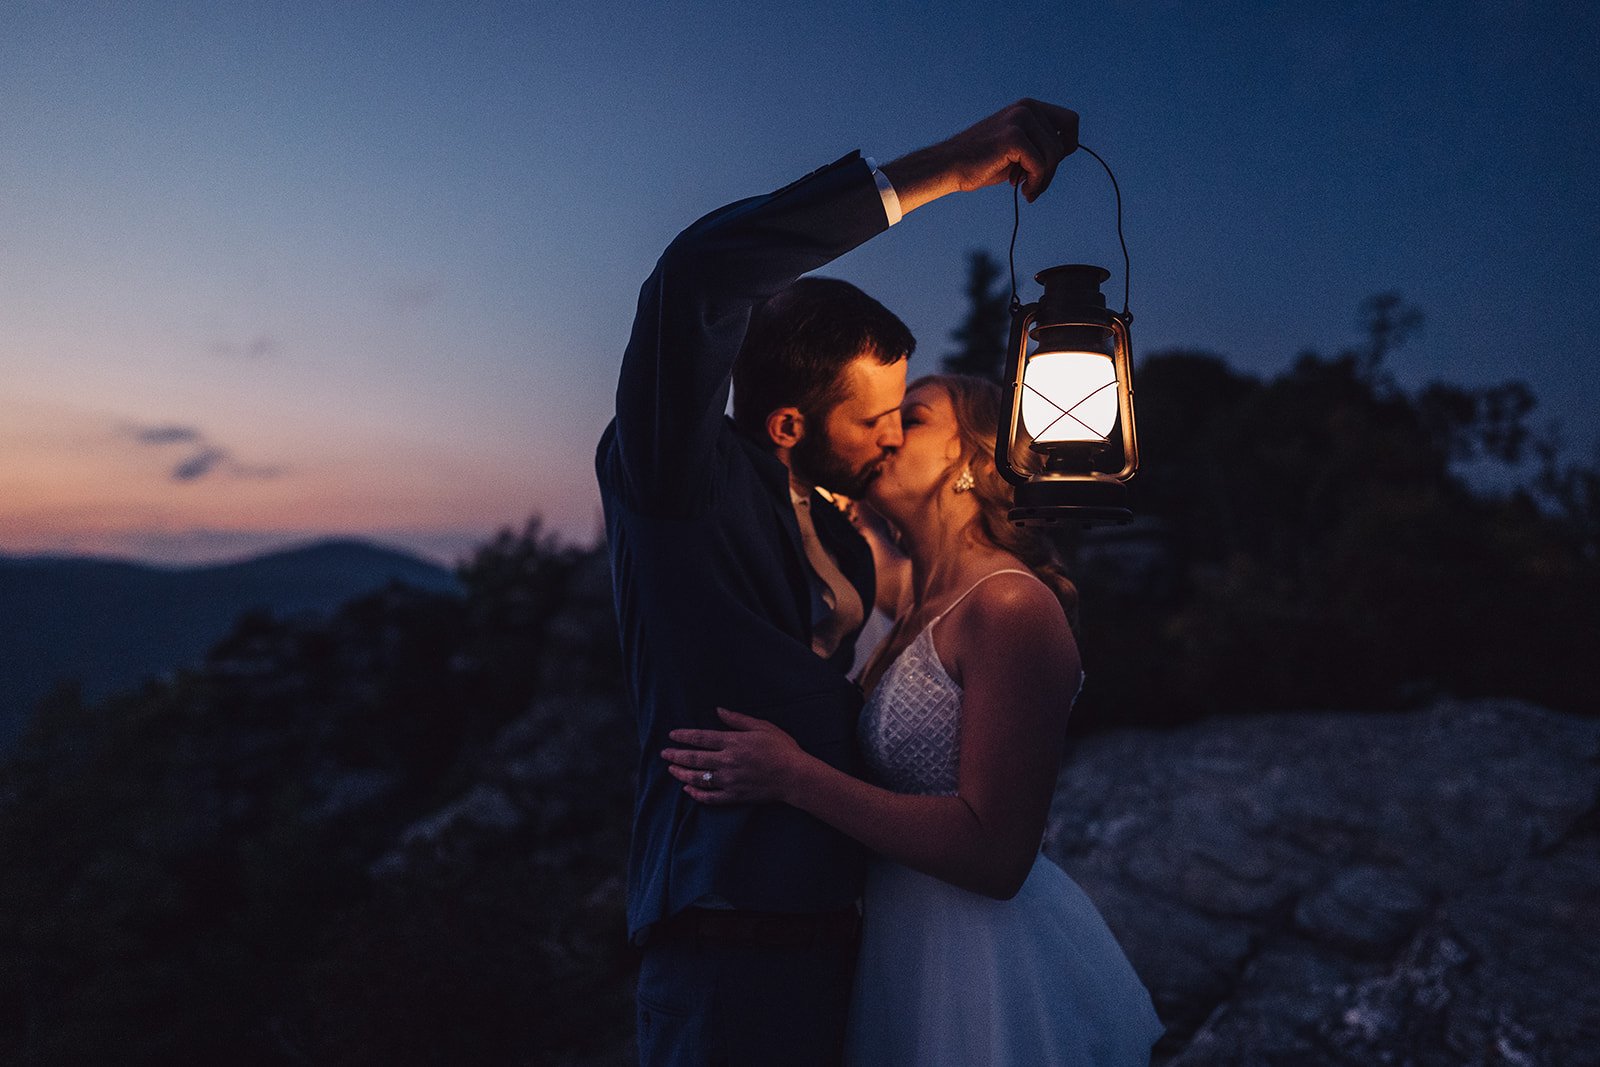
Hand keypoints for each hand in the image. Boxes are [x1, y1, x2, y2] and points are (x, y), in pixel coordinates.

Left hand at [662, 708, 805, 804]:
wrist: (795, 776)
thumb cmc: (782, 748)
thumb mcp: (762, 727)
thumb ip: (738, 719)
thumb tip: (718, 710)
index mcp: (733, 742)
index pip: (701, 738)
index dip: (684, 736)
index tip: (672, 735)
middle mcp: (727, 761)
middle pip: (695, 759)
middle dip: (676, 756)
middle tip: (664, 754)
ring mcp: (730, 781)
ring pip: (699, 778)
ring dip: (682, 774)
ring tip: (671, 770)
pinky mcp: (735, 796)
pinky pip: (711, 797)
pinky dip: (697, 794)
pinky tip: (688, 790)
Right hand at [882, 99, 1079, 212]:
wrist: (949, 167)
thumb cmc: (981, 163)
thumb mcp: (1017, 149)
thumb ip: (1040, 144)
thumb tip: (1068, 150)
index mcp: (1029, 107)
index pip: (1070, 121)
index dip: (1067, 146)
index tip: (1048, 166)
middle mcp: (1027, 108)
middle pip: (1063, 144)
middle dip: (1051, 170)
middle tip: (1032, 185)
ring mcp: (1020, 120)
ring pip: (1054, 156)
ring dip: (1043, 180)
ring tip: (1026, 190)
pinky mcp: (1013, 137)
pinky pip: (1041, 165)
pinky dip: (1035, 183)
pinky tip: (1021, 190)